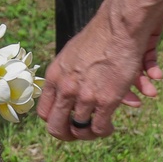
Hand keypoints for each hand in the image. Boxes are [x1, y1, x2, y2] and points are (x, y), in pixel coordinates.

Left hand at [37, 4, 162, 140]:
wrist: (120, 26)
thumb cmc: (101, 36)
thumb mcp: (74, 55)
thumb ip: (71, 77)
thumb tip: (77, 96)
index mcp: (54, 76)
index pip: (43, 111)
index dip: (54, 120)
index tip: (65, 121)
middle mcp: (65, 88)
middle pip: (55, 126)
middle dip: (66, 134)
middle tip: (77, 134)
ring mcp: (84, 96)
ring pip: (79, 130)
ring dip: (88, 133)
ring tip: (97, 129)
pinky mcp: (105, 100)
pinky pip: (99, 128)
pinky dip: (104, 131)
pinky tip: (110, 125)